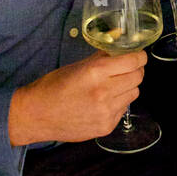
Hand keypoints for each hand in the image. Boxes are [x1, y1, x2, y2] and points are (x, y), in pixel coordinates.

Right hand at [8, 49, 145, 144]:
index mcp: (96, 72)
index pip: (134, 61)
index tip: (139, 56)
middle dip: (135, 71)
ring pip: (133, 94)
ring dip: (127, 88)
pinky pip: (123, 110)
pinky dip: (118, 104)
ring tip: (111, 87)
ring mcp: (106, 112)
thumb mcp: (78, 66)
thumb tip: (120, 49)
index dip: (139, 57)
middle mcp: (104, 92)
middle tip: (126, 70)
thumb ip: (102, 58)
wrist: (36, 115)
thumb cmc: (53, 87)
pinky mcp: (106, 126)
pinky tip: (102, 103)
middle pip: (138, 77)